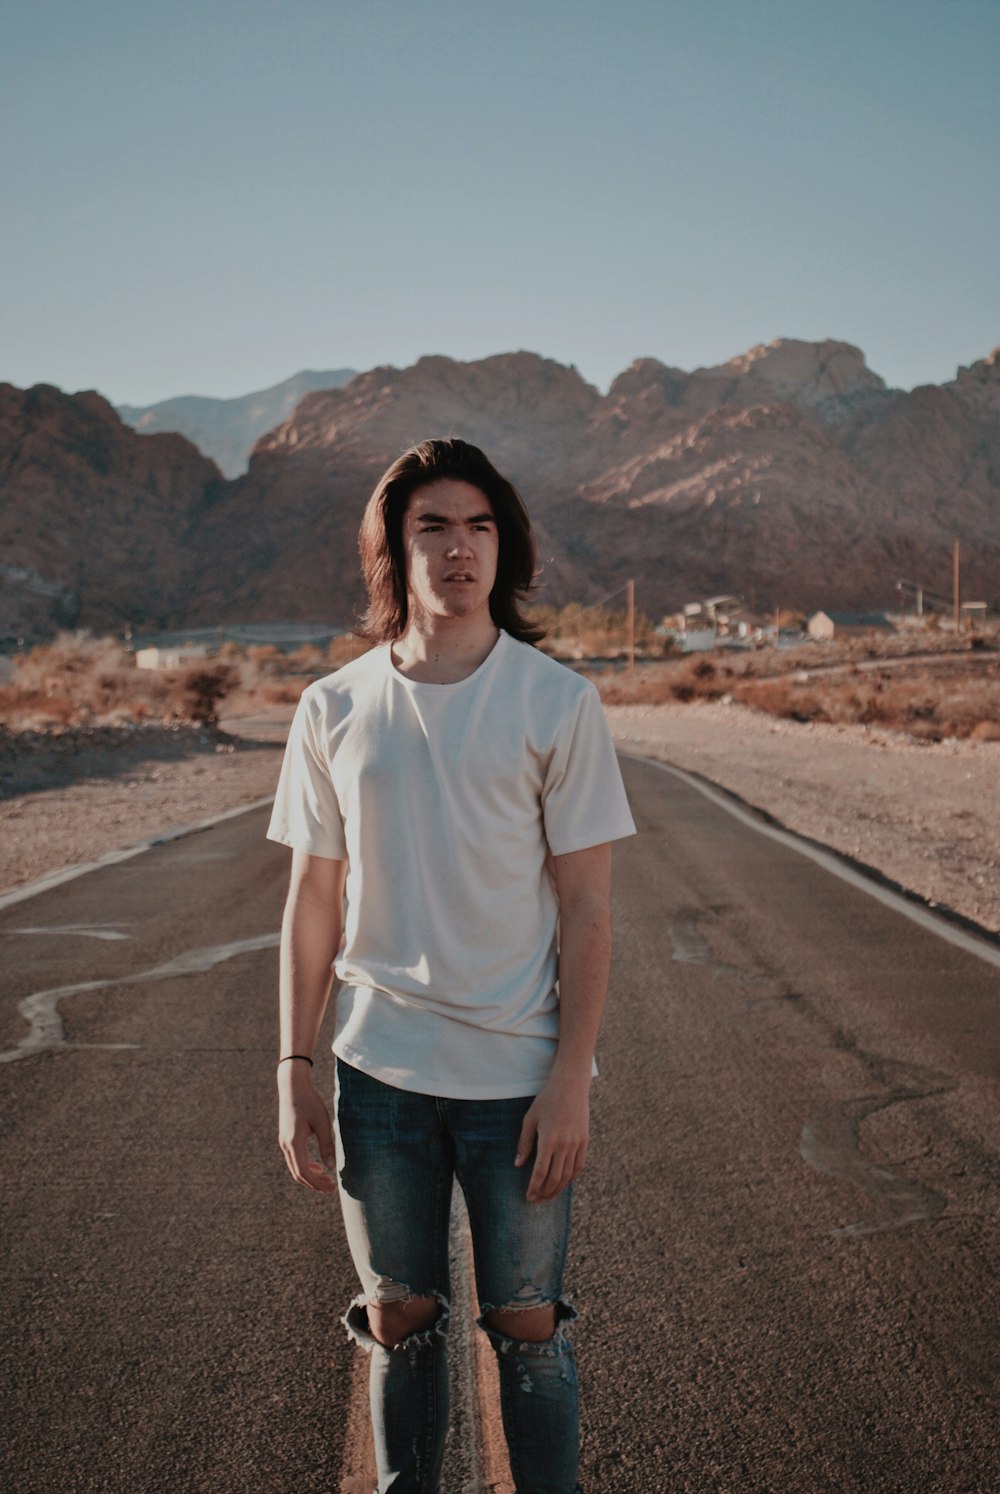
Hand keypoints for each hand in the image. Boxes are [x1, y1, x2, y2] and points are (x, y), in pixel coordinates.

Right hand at [277, 1066, 337, 1193]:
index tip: (331, 1188)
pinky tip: (317, 1166)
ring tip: (326, 1179)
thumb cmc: (309, 1101)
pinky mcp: (286, 1137)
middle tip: (331, 1188)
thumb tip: (331, 1167)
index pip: (304, 1172)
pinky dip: (305, 1166)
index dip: (317, 1184)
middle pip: (298, 1173)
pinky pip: (294, 1158)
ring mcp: (284, 1142)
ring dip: (310, 1176)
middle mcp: (286, 1145)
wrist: (292, 1086)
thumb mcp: (322, 1122)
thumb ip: (326, 1144)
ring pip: (295, 1167)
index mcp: (294, 1142)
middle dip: (314, 1183)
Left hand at [514, 1071, 590, 1201]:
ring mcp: (577, 1144)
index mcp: (549, 1140)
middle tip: (536, 1200)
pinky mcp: (584, 1141)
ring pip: (568, 1175)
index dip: (534, 1187)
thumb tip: (518, 1165)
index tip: (528, 1197)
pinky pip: (579, 1166)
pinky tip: (563, 1183)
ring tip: (548, 1196)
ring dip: (558, 1189)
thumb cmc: (546, 1100)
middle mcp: (564, 1145)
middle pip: (555, 1178)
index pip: (540, 1172)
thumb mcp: (530, 1119)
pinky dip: (571, 1178)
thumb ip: (524, 1143)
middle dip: (545, 1192)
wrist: (570, 1086)